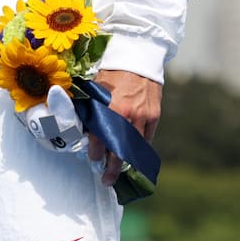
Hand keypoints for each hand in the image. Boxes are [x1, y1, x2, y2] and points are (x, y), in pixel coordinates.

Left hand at [87, 69, 160, 185]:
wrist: (136, 59)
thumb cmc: (110, 74)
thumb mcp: (95, 91)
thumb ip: (91, 111)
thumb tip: (85, 131)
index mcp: (108, 109)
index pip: (100, 139)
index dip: (95, 153)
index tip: (93, 161)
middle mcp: (126, 117)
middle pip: (119, 151)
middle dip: (112, 169)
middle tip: (107, 181)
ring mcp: (143, 118)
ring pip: (134, 148)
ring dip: (127, 162)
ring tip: (120, 172)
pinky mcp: (154, 117)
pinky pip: (146, 139)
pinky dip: (139, 149)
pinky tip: (134, 156)